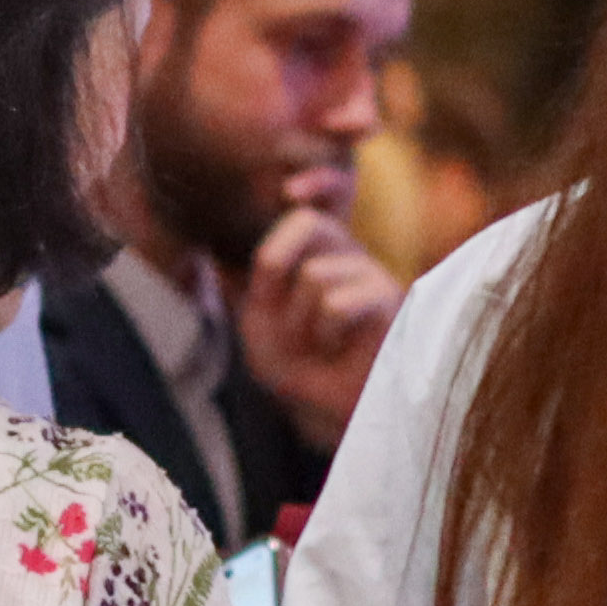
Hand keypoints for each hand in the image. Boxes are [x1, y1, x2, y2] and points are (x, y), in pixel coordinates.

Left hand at [236, 203, 402, 445]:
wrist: (342, 416)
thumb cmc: (304, 371)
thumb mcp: (261, 329)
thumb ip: (245, 292)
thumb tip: (214, 256)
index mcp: (321, 258)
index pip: (306, 211)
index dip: (308, 189)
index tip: (292, 189)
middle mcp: (349, 258)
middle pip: (307, 224)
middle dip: (276, 262)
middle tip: (272, 305)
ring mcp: (372, 276)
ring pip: (315, 275)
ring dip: (300, 322)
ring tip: (317, 346)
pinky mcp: (392, 302)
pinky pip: (337, 302)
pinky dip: (324, 334)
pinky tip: (338, 350)